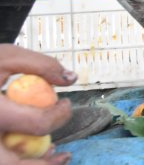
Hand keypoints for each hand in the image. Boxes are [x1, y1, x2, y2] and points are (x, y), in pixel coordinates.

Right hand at [0, 45, 75, 163]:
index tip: (65, 104)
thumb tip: (71, 79)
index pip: (37, 123)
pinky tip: (32, 155)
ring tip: (52, 155)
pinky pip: (0, 160)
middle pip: (11, 164)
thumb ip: (42, 65)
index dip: (60, 115)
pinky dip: (16, 161)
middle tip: (64, 155)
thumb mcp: (6, 56)